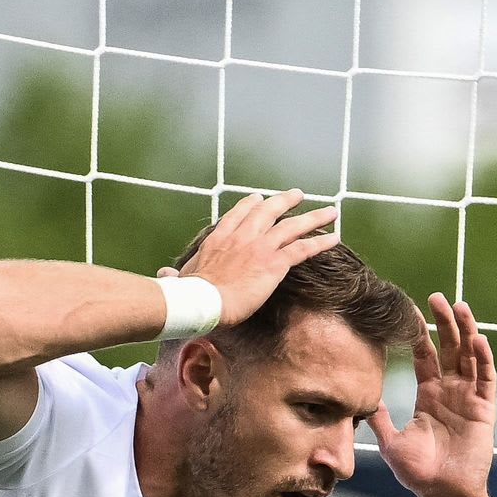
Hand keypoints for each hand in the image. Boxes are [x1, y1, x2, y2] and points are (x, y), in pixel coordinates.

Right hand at [173, 188, 341, 327]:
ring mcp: (260, 247)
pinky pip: (303, 248)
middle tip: (298, 195)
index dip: (251, 205)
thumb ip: (176, 276)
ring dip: (314, 217)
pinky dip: (320, 242)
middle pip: (269, 210)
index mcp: (219, 238)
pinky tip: (334, 237)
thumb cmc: (188, 296)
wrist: (201, 302)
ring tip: (330, 212)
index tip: (260, 199)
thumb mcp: (180, 280)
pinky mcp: (275, 263)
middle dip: (285, 201)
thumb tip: (162, 276)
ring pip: (293, 225)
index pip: (238, 214)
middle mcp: (242, 236)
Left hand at [365, 292, 496, 496]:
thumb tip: (359, 401)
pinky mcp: (484, 408)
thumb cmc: (419, 472)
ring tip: (460, 307)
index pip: (425, 356)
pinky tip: (478, 339)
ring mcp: (468, 397)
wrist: (443, 494)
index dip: (419, 334)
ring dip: (466, 331)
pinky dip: (483, 358)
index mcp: (429, 395)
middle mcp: (450, 391)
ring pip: (469, 356)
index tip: (411, 311)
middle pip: (449, 348)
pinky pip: (485, 378)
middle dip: (444, 323)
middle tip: (438, 297)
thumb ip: (379, 419)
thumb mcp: (391, 442)